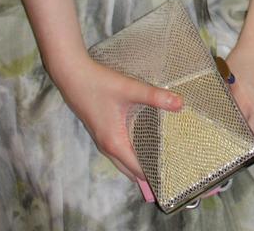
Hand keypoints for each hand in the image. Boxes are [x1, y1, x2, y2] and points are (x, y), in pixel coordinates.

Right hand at [55, 54, 181, 180]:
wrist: (72, 75)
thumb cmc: (100, 84)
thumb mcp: (130, 89)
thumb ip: (155, 97)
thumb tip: (181, 104)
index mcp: (115, 143)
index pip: (138, 170)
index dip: (155, 176)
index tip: (173, 178)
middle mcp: (107, 146)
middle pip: (130, 170)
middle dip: (148, 176)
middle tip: (169, 175)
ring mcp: (101, 139)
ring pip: (122, 161)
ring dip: (138, 166)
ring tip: (159, 165)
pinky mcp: (100, 130)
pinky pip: (118, 151)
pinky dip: (130, 155)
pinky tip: (141, 144)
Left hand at [225, 33, 253, 144]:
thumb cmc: (242, 59)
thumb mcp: (226, 80)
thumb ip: (222, 103)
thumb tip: (214, 122)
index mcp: (246, 103)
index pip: (239, 136)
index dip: (233, 139)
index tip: (229, 138)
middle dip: (247, 139)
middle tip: (241, 132)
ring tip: (253, 124)